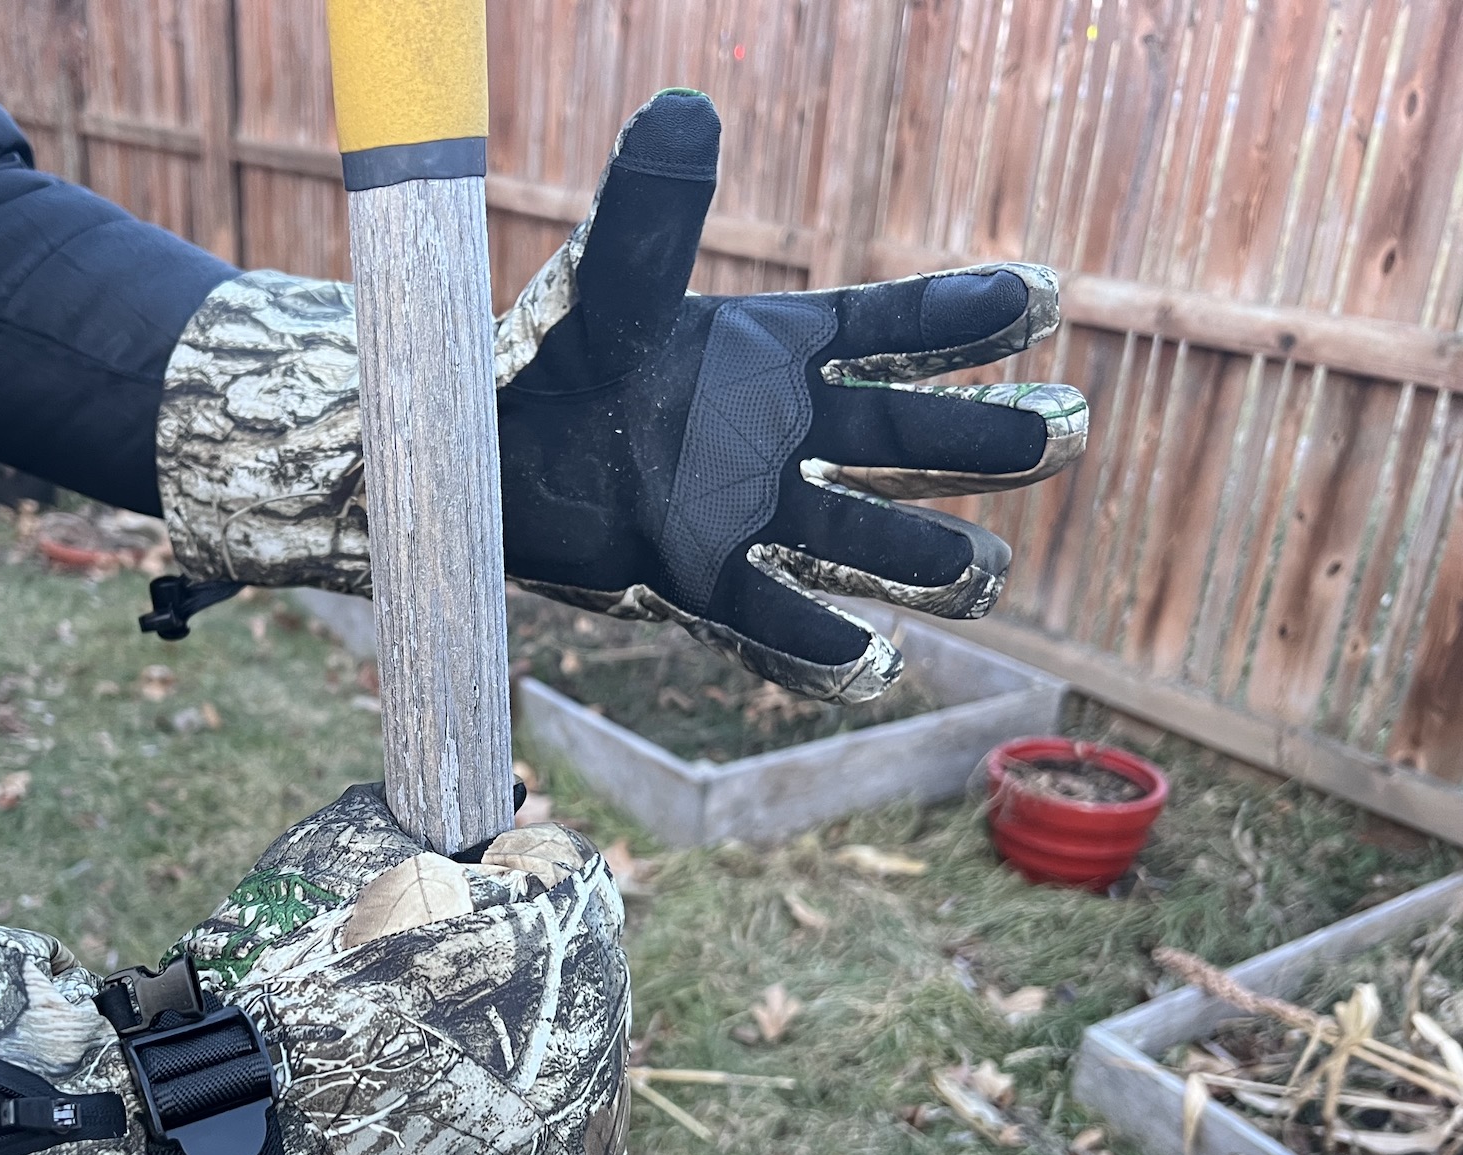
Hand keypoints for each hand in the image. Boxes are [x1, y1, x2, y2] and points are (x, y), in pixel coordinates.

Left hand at [495, 89, 1087, 700]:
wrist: (477, 457)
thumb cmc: (545, 358)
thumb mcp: (602, 291)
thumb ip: (646, 218)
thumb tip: (683, 110)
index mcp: (770, 353)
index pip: (887, 328)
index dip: (962, 315)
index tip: (1042, 296)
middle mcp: (777, 436)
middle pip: (902, 438)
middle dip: (982, 439)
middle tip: (1059, 433)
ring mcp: (745, 518)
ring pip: (858, 541)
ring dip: (924, 558)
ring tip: (984, 574)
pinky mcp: (698, 585)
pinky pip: (772, 624)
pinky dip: (820, 648)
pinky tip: (875, 661)